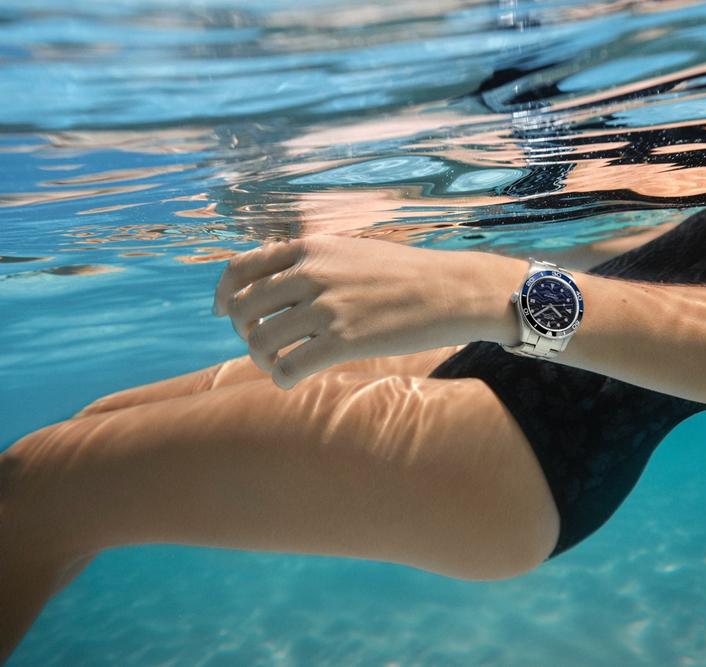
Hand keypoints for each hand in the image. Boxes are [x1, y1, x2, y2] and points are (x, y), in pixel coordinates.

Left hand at [213, 236, 519, 388]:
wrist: (449, 290)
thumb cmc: (404, 273)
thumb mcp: (351, 251)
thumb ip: (313, 261)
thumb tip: (278, 277)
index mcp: (310, 248)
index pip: (241, 268)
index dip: (225, 293)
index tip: (225, 311)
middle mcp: (311, 274)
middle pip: (244, 308)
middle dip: (244, 330)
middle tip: (261, 343)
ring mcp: (326, 308)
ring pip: (260, 340)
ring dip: (261, 358)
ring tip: (277, 363)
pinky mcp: (344, 341)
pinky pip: (289, 367)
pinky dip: (281, 378)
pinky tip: (292, 379)